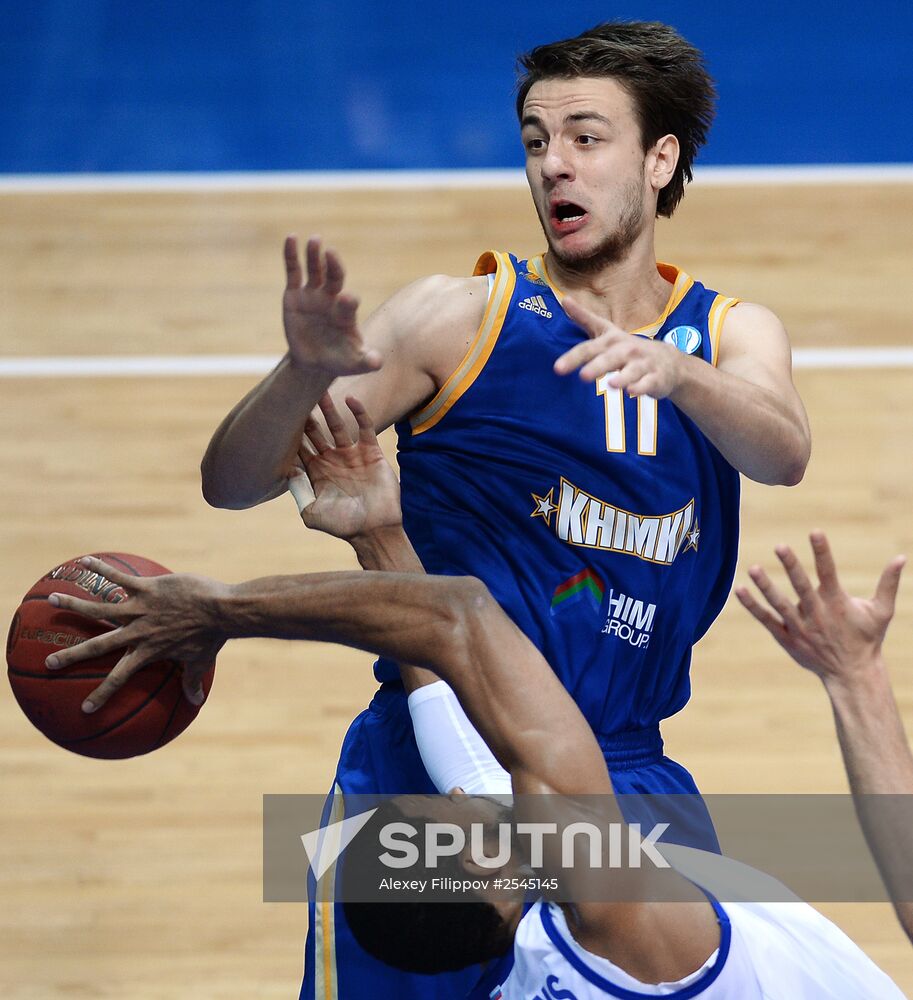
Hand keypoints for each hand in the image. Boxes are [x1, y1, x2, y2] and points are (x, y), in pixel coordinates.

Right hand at [43, 556, 228, 712]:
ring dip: (74, 605)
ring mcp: (140, 609)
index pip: (119, 678)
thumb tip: (196, 703)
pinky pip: (119, 578)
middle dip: (72, 656)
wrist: (221, 609)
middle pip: (98, 646)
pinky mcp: (147, 588)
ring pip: (100, 609)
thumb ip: (192, 682)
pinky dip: (101, 570)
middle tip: (49, 662)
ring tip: (52, 601)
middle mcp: (138, 633)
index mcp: (148, 652)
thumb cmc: (212, 636)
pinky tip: (85, 562)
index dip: (102, 695)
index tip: (85, 709)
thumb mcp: (200, 662)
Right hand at [282, 235, 382, 375]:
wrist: (316, 361)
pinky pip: (294, 271)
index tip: (348, 299)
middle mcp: (331, 299)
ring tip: (315, 240)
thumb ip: (367, 361)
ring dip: (314, 255)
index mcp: (346, 313)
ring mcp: (313, 294)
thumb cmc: (340, 360)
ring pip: (315, 270)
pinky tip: (292, 238)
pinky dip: (292, 255)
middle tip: (331, 253)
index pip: (349, 303)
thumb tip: (377, 363)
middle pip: (334, 278)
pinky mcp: (294, 294)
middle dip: (333, 266)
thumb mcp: (354, 364)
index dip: (349, 301)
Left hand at [294, 394, 401, 540]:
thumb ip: (298, 491)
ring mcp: (352, 455)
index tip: (279, 412)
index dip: (290, 431)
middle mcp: (333, 460)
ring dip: (329, 409)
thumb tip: (285, 468)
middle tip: (296, 392)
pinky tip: (350, 400)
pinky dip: (359, 413)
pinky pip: (365, 428)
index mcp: (317, 472)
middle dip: (307, 415)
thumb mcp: (311, 512)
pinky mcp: (371, 452)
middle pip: (316, 431)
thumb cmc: (342, 526)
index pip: (300, 446)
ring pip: (338, 425)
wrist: (375, 530)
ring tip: (321, 389)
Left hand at [554, 296, 682, 396]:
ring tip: (611, 384)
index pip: (589, 349)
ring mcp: (642, 364)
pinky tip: (632, 391)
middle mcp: (626, 350)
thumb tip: (564, 299)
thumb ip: (584, 318)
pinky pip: (648, 383)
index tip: (557, 368)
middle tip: (583, 376)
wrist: (667, 360)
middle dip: (597, 366)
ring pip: (632, 371)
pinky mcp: (655, 378)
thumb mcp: (606, 331)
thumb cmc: (627, 347)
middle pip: (610, 358)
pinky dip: (641, 387)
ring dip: (622, 377)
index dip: (573, 358)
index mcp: (612, 341)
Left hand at [736, 532, 905, 686]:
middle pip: (802, 586)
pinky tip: (739, 590)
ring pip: (780, 604)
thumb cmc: (867, 639)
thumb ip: (888, 583)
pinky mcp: (787, 638)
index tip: (814, 531)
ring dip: (766, 586)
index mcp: (837, 603)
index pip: (829, 572)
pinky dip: (753, 606)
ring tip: (752, 568)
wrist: (852, 674)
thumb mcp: (881, 612)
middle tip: (779, 546)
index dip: (822, 552)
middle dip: (791, 566)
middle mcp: (817, 614)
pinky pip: (766, 620)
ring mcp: (800, 627)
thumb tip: (902, 557)